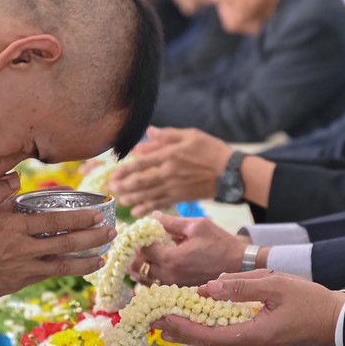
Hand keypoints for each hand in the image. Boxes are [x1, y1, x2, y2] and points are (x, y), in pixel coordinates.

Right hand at [0, 174, 115, 305]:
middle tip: (111, 232)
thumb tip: (16, 180)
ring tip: (103, 257)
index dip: (79, 218)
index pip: (55, 221)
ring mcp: (22, 270)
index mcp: (13, 228)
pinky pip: (48, 275)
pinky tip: (76, 269)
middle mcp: (23, 250)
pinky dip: (66, 272)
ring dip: (85, 261)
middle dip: (92, 238)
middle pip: (66, 244)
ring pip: (62, 266)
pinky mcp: (18, 283)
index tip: (97, 213)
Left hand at [109, 127, 232, 213]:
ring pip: (148, 194)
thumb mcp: (190, 135)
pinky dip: (148, 208)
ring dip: (133, 198)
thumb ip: (167, 135)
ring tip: (121, 200)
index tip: (114, 174)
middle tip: (113, 189)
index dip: (126, 169)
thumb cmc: (211, 150)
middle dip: (125, 186)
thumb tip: (148, 133)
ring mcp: (175, 187)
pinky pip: (160, 203)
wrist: (231, 172)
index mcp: (170, 155)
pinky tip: (138, 212)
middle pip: (141, 181)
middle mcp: (169, 172)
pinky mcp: (181, 197)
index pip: (142, 163)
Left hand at [131, 214, 248, 286]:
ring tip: (149, 252)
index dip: (139, 238)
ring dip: (142, 264)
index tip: (143, 230)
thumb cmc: (219, 242)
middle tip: (143, 242)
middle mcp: (169, 275)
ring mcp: (173, 285)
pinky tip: (159, 263)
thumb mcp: (196, 226)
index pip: (143, 249)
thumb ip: (171, 222)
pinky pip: (156, 284)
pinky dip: (152, 274)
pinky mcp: (178, 289)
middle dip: (137, 252)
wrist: (238, 264)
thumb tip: (153, 216)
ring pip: (144, 277)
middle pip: (138, 266)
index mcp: (171, 259)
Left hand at [156, 270, 344, 345]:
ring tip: (170, 325)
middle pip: (209, 344)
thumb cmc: (310, 300)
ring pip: (219, 345)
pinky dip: (213, 334)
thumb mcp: (274, 284)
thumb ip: (240, 286)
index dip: (182, 328)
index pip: (208, 336)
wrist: (339, 321)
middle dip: (181, 333)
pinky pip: (232, 343)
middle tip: (154, 322)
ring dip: (195, 334)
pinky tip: (203, 326)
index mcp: (254, 337)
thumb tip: (207, 289)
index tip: (160, 319)